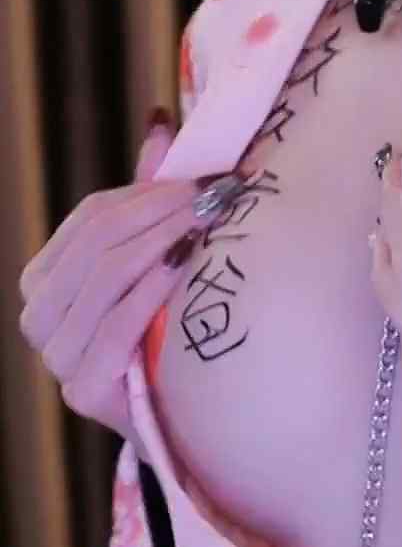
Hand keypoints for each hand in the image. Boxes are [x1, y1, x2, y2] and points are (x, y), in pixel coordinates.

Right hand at [18, 116, 245, 441]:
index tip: (206, 176)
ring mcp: (55, 357)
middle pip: (99, 242)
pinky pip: (119, 321)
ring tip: (211, 219)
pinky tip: (188, 262)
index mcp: (45, 279)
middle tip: (217, 193)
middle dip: (162, 209)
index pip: (92, 217)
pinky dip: (155, 285)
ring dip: (164, 238)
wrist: (184, 423)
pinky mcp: (81, 391)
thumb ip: (150, 198)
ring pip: (107, 276)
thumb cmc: (167, 332)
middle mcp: (38, 317)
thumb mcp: (155, 259)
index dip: (149, 190)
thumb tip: (161, 123)